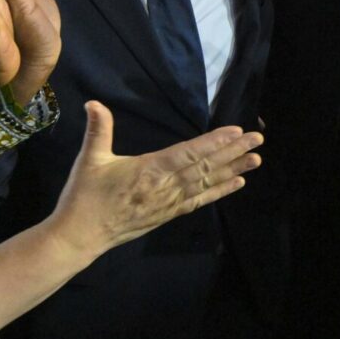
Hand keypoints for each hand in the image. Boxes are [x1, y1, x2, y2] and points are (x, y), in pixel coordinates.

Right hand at [49, 101, 262, 253]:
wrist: (81, 236)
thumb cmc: (85, 196)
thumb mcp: (89, 160)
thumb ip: (98, 129)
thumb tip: (94, 102)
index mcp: (150, 170)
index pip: (190, 153)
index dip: (215, 142)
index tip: (236, 132)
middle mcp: (166, 187)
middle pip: (206, 167)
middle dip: (234, 152)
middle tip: (258, 140)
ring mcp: (170, 203)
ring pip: (208, 183)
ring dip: (233, 170)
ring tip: (256, 160)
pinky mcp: (169, 215)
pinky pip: (200, 201)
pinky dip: (220, 191)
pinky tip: (237, 184)